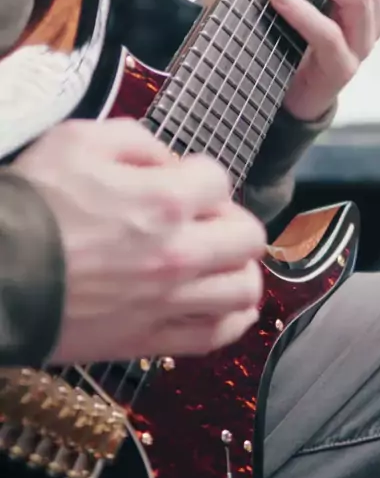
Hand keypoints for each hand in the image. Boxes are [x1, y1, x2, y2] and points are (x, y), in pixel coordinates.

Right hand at [13, 118, 264, 362]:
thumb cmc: (34, 205)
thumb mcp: (78, 141)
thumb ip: (136, 139)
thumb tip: (167, 160)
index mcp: (164, 200)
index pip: (219, 179)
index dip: (198, 173)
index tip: (177, 179)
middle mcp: (178, 253)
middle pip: (247, 235)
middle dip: (230, 218)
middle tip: (206, 217)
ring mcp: (168, 301)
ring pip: (243, 289)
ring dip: (239, 267)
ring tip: (220, 259)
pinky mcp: (150, 338)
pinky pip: (215, 335)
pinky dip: (231, 318)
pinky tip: (225, 302)